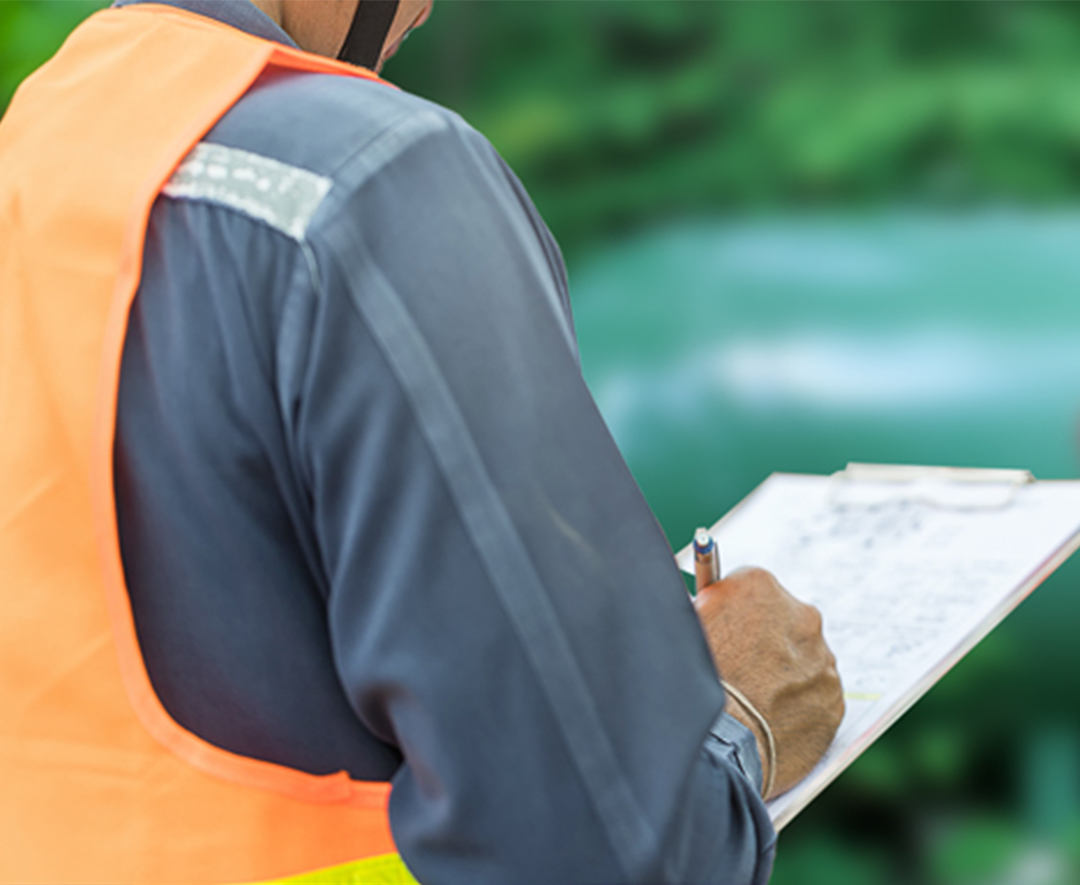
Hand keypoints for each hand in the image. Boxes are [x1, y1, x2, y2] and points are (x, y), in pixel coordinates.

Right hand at [694, 567, 843, 799]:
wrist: (716, 743)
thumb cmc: (690, 681)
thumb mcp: (685, 623)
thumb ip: (704, 603)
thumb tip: (706, 599)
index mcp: (758, 585)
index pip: (748, 590)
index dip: (732, 615)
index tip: (724, 634)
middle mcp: (800, 614)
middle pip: (782, 621)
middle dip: (765, 642)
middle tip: (738, 671)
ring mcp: (823, 659)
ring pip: (802, 660)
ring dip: (783, 675)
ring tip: (750, 703)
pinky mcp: (834, 700)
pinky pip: (816, 697)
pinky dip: (797, 707)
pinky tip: (767, 721)